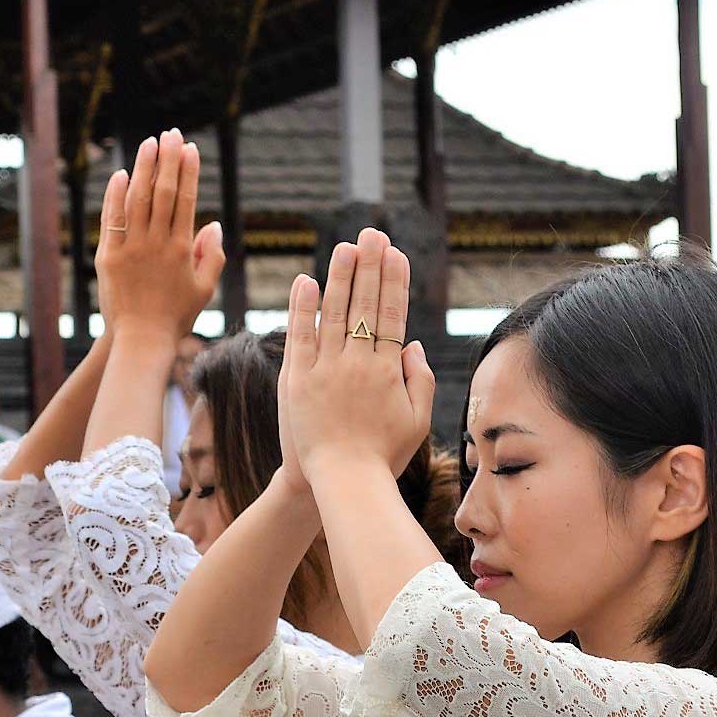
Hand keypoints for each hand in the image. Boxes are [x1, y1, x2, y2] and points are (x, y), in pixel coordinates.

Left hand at [94, 129, 224, 340]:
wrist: (141, 340)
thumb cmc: (176, 316)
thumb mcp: (204, 288)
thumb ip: (213, 255)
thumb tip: (214, 224)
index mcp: (182, 249)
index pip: (186, 200)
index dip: (188, 172)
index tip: (189, 149)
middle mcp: (156, 243)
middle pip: (163, 192)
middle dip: (168, 160)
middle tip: (171, 134)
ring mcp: (130, 248)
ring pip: (138, 200)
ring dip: (144, 169)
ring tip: (149, 143)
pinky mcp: (108, 257)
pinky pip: (112, 220)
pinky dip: (115, 196)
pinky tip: (120, 175)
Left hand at [281, 228, 434, 484]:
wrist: (343, 483)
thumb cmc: (384, 456)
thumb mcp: (417, 421)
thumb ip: (419, 379)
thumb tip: (413, 344)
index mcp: (389, 371)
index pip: (393, 314)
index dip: (394, 280)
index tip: (395, 253)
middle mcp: (358, 364)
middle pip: (366, 305)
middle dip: (370, 265)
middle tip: (372, 233)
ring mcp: (326, 370)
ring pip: (335, 313)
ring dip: (341, 276)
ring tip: (345, 246)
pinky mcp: (297, 380)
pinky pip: (300, 337)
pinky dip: (303, 308)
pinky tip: (307, 281)